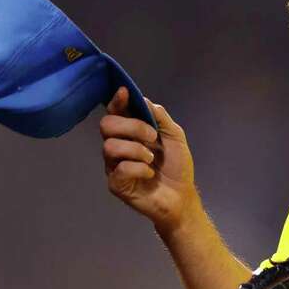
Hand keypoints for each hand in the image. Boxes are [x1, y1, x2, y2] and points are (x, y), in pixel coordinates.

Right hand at [100, 87, 197, 231]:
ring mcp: (114, 165)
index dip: (117, 101)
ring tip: (151, 159)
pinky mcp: (116, 184)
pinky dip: (139, 169)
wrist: (182, 196)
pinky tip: (150, 174)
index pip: (115, 112)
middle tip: (152, 137)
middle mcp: (118, 146)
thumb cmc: (176, 166)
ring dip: (136, 150)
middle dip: (132, 126)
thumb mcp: (175, 136)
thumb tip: (143, 100)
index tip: (125, 92)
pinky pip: (119, 169)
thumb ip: (160, 117)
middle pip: (107, 125)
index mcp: (130, 132)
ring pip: (110, 146)